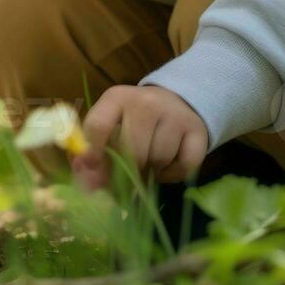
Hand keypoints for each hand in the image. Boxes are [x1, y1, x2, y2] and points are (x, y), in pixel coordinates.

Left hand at [71, 85, 207, 190]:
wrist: (176, 102)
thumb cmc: (135, 121)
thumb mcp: (112, 125)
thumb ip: (96, 153)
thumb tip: (88, 185)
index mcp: (117, 98)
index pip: (98, 125)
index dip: (92, 152)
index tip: (92, 168)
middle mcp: (146, 102)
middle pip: (132, 150)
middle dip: (129, 170)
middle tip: (128, 176)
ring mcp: (174, 114)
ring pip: (159, 159)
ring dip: (153, 171)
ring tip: (150, 163)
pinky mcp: (197, 130)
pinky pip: (184, 166)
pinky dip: (174, 174)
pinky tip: (169, 164)